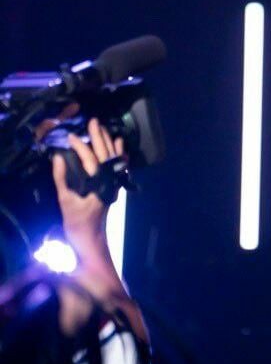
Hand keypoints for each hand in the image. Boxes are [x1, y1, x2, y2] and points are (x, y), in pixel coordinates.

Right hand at [50, 117, 123, 267]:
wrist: (91, 241)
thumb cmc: (77, 224)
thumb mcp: (65, 201)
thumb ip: (61, 179)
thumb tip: (58, 158)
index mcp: (98, 184)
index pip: (90, 160)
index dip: (80, 147)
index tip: (70, 136)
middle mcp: (109, 181)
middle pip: (106, 154)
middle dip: (99, 137)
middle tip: (93, 121)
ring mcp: (113, 184)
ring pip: (113, 158)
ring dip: (108, 142)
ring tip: (103, 127)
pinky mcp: (113, 187)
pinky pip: (118, 166)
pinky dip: (119, 154)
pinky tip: (119, 144)